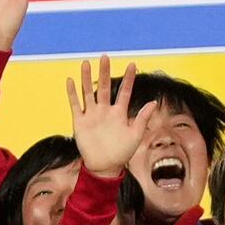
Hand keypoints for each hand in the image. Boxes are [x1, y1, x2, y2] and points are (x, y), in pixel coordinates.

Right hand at [64, 57, 141, 180]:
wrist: (105, 167)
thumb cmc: (122, 153)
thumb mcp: (135, 135)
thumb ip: (142, 118)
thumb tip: (153, 102)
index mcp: (119, 113)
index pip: (125, 92)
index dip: (129, 78)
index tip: (133, 64)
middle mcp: (105, 110)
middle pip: (105, 87)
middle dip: (105, 72)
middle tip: (105, 57)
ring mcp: (92, 115)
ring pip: (89, 92)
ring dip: (87, 78)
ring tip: (86, 63)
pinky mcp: (80, 122)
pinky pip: (76, 105)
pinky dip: (73, 93)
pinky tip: (70, 80)